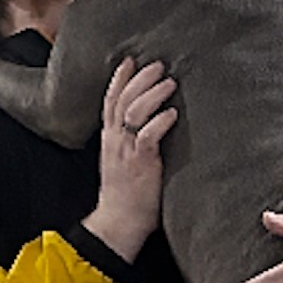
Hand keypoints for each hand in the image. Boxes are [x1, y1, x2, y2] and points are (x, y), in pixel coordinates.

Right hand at [82, 58, 176, 262]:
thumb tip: (152, 121)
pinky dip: (159, 122)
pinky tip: (172, 113)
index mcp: (110, 139)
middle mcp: (115, 141)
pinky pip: (147, 137)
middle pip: (122, 100)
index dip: (119, 79)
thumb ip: (132, 140)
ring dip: (152, 94)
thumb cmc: (128, 194)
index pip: (110, 101)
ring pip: (133, 113)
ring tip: (169, 82)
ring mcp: (126, 152)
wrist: (119, 222)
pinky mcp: (140, 164)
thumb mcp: (124, 160)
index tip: (130, 60)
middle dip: (139, 79)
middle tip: (157, 64)